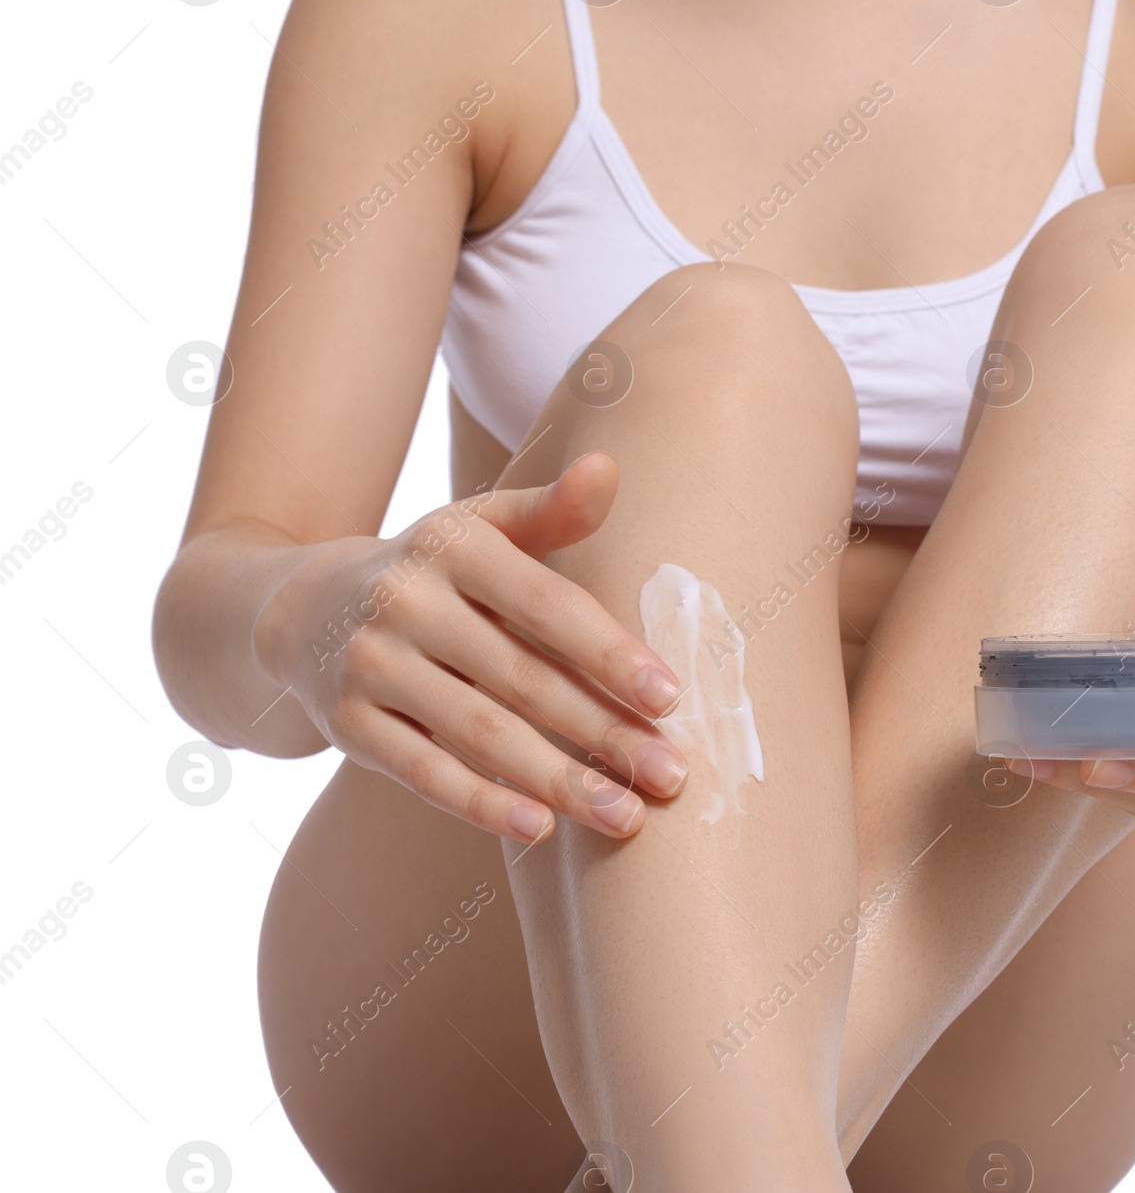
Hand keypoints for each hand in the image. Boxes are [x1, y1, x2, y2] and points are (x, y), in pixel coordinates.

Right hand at [255, 452, 687, 843]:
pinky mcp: (348, 724)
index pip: (548, 605)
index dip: (610, 654)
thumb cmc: (432, 572)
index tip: (670, 699)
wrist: (301, 607)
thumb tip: (610, 470)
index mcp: (455, 547)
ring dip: (560, 781)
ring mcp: (372, 665)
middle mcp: (407, 602)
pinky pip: (424, 772)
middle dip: (604, 733)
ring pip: (481, 733)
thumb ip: (551, 511)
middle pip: (524, 679)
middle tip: (670, 775)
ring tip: (627, 817)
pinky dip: (482, 804)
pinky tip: (541, 828)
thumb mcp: (482, 528)